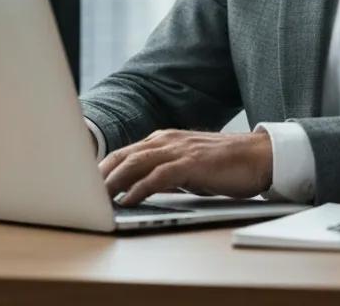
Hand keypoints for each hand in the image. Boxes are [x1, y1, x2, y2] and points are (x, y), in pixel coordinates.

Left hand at [99, 129, 273, 205]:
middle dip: (100, 174)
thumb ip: (164, 172)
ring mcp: (180, 150)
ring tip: (97, 199)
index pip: (126, 152)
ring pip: (136, 163)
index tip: (86, 184)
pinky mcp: (192, 163)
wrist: (258, 156)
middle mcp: (168, 140)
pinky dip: (140, 188)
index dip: (104, 167)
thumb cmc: (224, 165)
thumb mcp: (188, 166)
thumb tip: (139, 189)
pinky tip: (128, 200)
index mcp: (165, 139)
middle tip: (80, 193)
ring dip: (113, 182)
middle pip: (125, 155)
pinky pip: (159, 176)